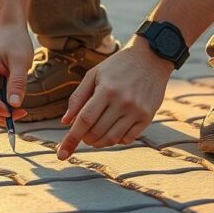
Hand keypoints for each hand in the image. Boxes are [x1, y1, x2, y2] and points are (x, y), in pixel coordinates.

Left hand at [56, 37, 172, 158]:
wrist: (151, 58)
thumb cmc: (117, 66)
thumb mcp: (94, 74)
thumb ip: (78, 98)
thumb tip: (65, 122)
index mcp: (107, 90)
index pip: (85, 120)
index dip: (71, 138)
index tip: (62, 154)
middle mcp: (123, 102)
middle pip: (97, 132)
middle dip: (85, 138)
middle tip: (83, 134)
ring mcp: (137, 110)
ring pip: (112, 139)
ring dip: (98, 142)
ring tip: (94, 136)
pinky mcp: (148, 116)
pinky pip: (128, 138)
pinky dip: (116, 140)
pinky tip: (111, 132)